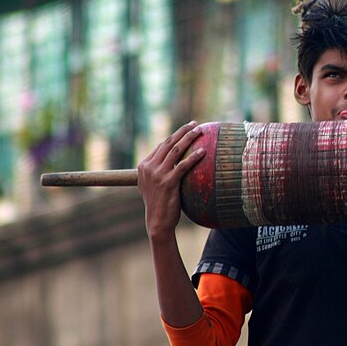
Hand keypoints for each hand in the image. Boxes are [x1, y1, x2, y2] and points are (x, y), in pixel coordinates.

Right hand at [137, 121, 204, 240]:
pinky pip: (183, 165)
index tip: (187, 128)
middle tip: (195, 124)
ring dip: (189, 138)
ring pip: (176, 150)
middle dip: (183, 131)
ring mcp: (157, 175)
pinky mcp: (168, 182)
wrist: (157, 221)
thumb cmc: (159, 203)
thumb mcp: (152, 184)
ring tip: (200, 131)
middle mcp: (149, 168)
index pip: (162, 145)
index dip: (176, 135)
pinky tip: (203, 151)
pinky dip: (194, 156)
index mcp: (143, 166)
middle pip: (169, 143)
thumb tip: (173, 159)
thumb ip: (157, 171)